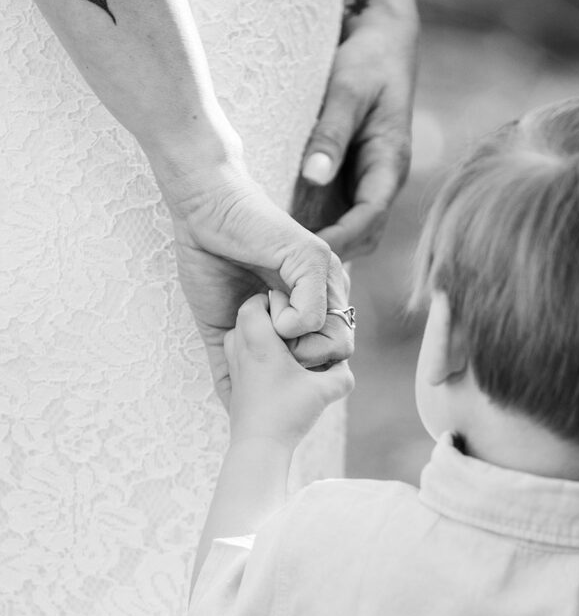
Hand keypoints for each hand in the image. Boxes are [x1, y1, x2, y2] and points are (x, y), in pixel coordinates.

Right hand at [152, 139, 353, 408]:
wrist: (200, 213)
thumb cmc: (211, 262)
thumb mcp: (225, 325)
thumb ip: (233, 361)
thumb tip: (231, 402)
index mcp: (312, 305)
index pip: (330, 358)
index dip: (300, 374)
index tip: (264, 366)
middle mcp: (326, 291)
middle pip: (340, 354)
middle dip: (301, 368)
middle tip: (264, 353)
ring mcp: (324, 275)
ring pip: (336, 339)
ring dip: (295, 348)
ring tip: (263, 327)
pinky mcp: (312, 259)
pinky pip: (314, 315)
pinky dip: (288, 323)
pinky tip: (263, 304)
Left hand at [224, 293, 354, 450]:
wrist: (259, 446)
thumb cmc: (289, 414)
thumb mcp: (326, 391)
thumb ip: (342, 374)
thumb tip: (343, 364)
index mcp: (259, 343)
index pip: (253, 304)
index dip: (271, 302)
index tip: (290, 314)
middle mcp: (241, 351)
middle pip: (245, 318)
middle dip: (266, 317)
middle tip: (289, 330)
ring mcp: (234, 368)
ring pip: (237, 337)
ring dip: (256, 336)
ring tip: (279, 349)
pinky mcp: (232, 384)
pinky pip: (236, 357)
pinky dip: (251, 355)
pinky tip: (270, 369)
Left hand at [297, 3, 418, 259]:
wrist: (381, 39)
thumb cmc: (367, 60)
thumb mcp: (348, 90)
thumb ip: (331, 134)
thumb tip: (313, 177)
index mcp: (389, 165)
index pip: (370, 218)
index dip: (340, 240)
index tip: (308, 256)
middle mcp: (380, 182)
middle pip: (362, 237)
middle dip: (332, 258)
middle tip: (292, 272)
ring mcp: (365, 184)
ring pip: (349, 233)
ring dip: (323, 251)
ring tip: (286, 265)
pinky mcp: (348, 180)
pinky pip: (334, 217)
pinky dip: (314, 233)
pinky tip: (282, 241)